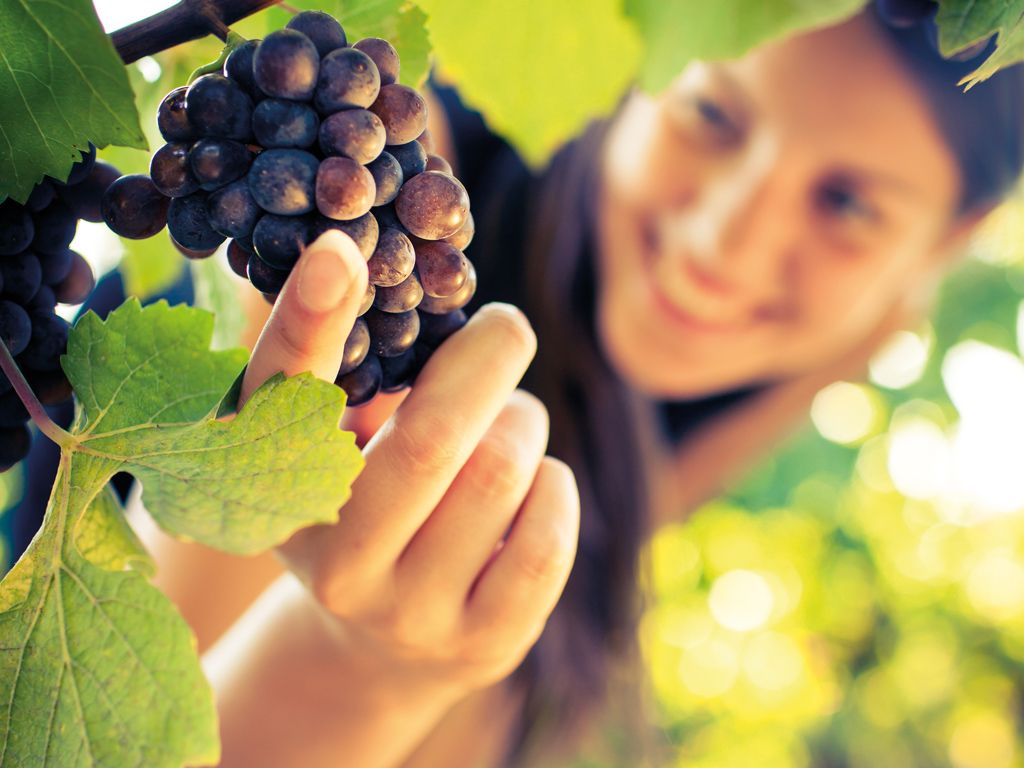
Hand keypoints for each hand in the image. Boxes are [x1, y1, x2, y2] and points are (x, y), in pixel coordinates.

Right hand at [241, 229, 579, 701]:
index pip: (284, 398)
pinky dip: (555, 486)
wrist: (387, 642)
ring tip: (515, 417)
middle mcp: (335, 564)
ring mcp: (409, 613)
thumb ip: (349, 373)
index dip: (309, 318)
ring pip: (498, 476)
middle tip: (508, 326)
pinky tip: (538, 479)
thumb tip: (383, 270)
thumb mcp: (332, 447)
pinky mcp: (482, 644)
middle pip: (430, 440)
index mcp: (280, 490)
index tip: (341, 248)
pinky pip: (546, 541)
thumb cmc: (368, 505)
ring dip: (523, 420)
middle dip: (488, 358)